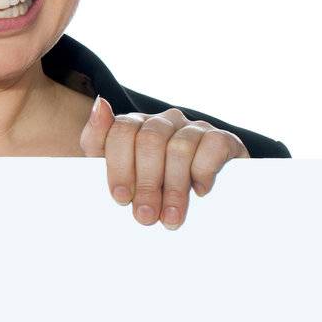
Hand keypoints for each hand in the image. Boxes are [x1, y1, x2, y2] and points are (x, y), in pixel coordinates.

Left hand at [80, 97, 247, 229]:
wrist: (207, 201)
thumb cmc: (149, 185)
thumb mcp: (117, 170)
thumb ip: (97, 140)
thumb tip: (99, 104)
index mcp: (135, 125)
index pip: (121, 131)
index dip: (119, 166)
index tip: (121, 198)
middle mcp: (164, 121)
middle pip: (150, 141)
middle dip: (146, 184)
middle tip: (146, 216)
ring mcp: (194, 128)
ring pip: (180, 147)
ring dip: (174, 188)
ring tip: (171, 217)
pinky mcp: (224, 139)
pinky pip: (213, 146)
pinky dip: (204, 171)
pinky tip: (200, 191)